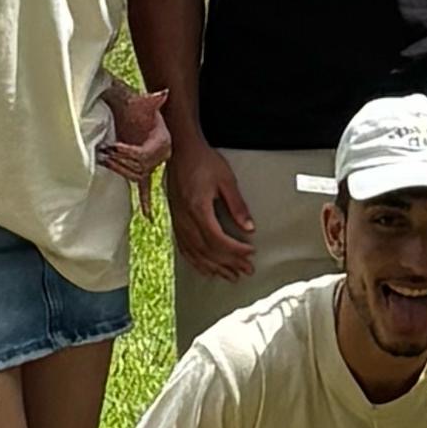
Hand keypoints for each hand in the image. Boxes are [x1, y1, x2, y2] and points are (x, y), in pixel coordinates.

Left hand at [98, 78, 172, 216]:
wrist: (136, 110)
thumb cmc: (138, 106)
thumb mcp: (145, 101)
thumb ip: (153, 99)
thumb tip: (162, 94)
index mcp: (163, 142)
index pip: (143, 154)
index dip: (127, 152)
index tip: (113, 146)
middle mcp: (160, 155)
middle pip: (139, 167)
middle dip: (119, 161)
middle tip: (103, 153)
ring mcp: (151, 164)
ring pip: (136, 176)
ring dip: (119, 170)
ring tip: (104, 161)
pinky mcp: (144, 169)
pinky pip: (146, 188)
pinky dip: (146, 202)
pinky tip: (148, 215)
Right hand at [167, 136, 254, 278]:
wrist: (180, 151)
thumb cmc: (203, 161)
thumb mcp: (226, 180)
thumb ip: (238, 206)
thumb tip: (249, 228)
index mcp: (198, 209)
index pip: (218, 239)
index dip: (236, 250)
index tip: (251, 253)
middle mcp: (185, 219)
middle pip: (208, 251)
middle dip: (229, 263)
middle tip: (247, 270)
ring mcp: (178, 222)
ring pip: (195, 254)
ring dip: (215, 267)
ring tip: (231, 276)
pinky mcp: (175, 221)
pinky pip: (185, 249)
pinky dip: (197, 262)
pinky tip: (206, 269)